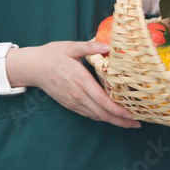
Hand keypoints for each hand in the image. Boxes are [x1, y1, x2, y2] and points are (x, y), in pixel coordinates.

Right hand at [13, 40, 140, 128]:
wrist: (33, 67)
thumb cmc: (52, 54)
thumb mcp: (71, 46)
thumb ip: (90, 47)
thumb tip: (107, 45)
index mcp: (80, 80)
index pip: (101, 100)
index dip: (117, 110)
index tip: (130, 114)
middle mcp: (77, 95)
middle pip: (101, 113)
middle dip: (120, 121)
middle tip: (136, 124)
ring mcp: (72, 102)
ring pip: (95, 116)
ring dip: (112, 121)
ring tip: (127, 123)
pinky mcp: (69, 104)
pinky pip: (88, 114)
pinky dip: (101, 117)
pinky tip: (109, 116)